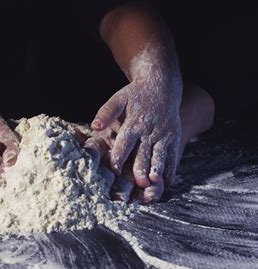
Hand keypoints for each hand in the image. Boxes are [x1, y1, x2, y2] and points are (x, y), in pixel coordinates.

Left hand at [91, 73, 180, 202]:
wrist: (161, 84)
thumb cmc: (134, 95)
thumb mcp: (118, 99)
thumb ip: (106, 113)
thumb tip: (94, 125)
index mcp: (133, 123)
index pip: (125, 143)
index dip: (119, 157)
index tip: (114, 171)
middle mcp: (148, 131)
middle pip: (143, 153)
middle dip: (141, 168)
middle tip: (139, 184)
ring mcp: (163, 135)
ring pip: (160, 155)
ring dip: (158, 169)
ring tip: (155, 182)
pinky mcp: (173, 136)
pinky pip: (173, 154)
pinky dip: (171, 168)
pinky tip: (168, 181)